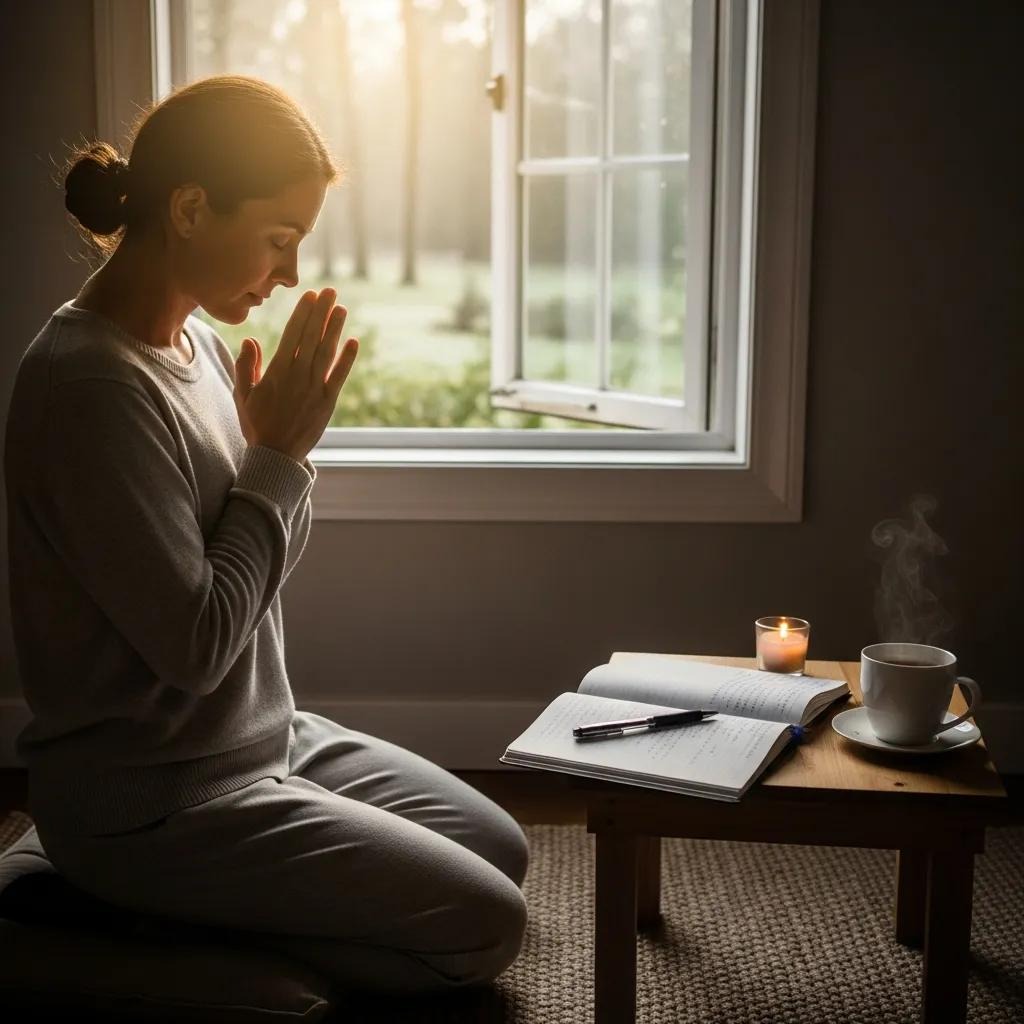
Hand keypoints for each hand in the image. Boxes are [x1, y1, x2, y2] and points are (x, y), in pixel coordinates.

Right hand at [232, 288, 358, 460]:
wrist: (276, 456)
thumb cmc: (257, 424)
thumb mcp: (243, 395)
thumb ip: (246, 367)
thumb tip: (251, 340)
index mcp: (276, 372)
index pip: (292, 335)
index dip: (303, 314)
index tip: (310, 296)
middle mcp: (297, 376)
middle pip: (311, 337)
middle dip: (320, 312)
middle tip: (329, 291)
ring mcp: (314, 389)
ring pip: (326, 352)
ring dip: (334, 329)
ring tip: (341, 308)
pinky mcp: (327, 402)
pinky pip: (339, 376)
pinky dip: (347, 358)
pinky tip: (353, 341)